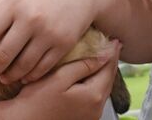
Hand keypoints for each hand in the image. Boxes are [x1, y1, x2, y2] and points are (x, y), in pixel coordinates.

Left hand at [0, 0, 101, 84]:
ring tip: (6, 77)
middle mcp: (29, 19)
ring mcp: (47, 33)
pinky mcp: (63, 44)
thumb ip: (1, 5)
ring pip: (22, 65)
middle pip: (2, 54)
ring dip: (10, 75)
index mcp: (14, 4)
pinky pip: (42, 68)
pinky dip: (31, 76)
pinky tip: (25, 76)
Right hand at [0, 40, 121, 119]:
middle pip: (108, 80)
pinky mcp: (82, 118)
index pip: (109, 69)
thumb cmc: (36, 101)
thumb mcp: (59, 78)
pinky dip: (95, 83)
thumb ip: (83, 66)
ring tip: (102, 57)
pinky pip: (94, 97)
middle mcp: (96, 109)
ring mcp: (90, 116)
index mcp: (93, 96)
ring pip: (102, 88)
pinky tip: (89, 75)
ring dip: (102, 72)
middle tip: (111, 46)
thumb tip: (102, 56)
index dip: (112, 53)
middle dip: (110, 62)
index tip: (115, 41)